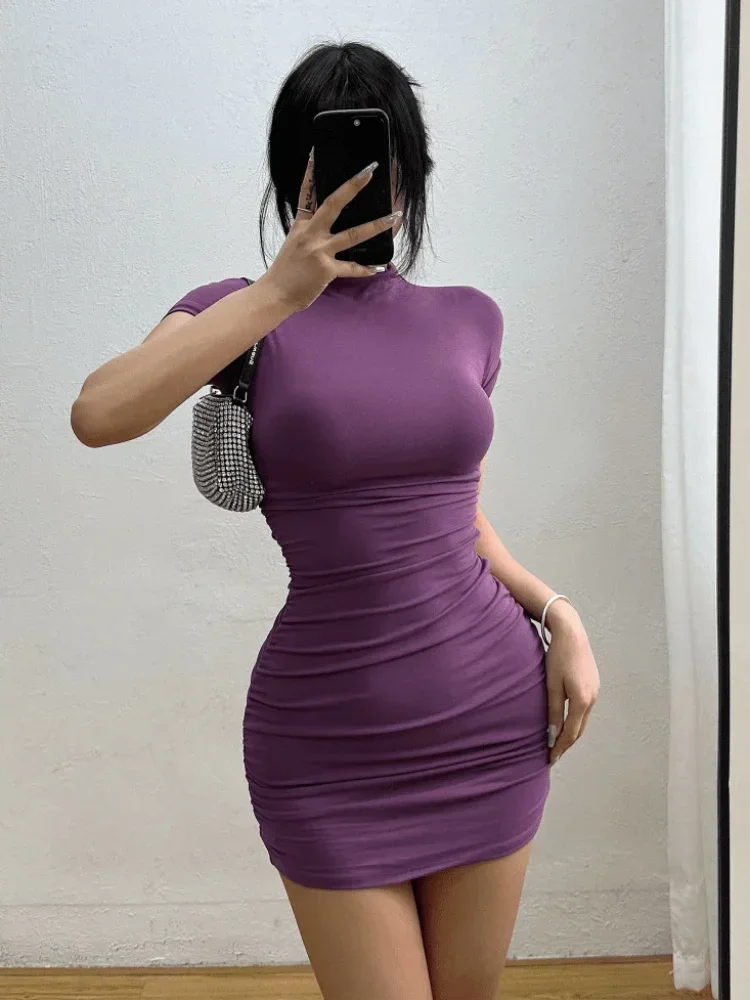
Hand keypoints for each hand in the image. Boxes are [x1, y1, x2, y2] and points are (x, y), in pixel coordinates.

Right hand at [259, 147, 400, 313]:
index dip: (311, 173)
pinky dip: (366, 269)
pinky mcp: (326, 269)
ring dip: (376, 225)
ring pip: (352, 234)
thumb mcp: (294, 245)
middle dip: (353, 186)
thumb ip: (310, 234)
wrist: (275, 295)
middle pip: (334, 204)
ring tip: (394, 217)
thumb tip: (329, 229)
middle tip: (369, 171)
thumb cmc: (285, 272)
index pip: (306, 193)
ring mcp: (319, 251)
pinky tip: (379, 267)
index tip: (317, 153)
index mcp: (301, 226)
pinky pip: (352, 267)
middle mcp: (310, 234)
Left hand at [544, 604, 599, 765]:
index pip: (570, 733)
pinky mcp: (593, 684)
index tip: (550, 758)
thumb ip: (553, 711)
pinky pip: (584, 709)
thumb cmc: (558, 657)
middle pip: (579, 729)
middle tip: (553, 755)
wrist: (571, 632)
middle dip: (566, 743)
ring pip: (583, 720)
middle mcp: (593, 699)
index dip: (560, 747)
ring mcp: (595, 691)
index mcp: (582, 700)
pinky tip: (566, 721)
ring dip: (572, 732)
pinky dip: (576, 719)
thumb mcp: (552, 685)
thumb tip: (551, 734)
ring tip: (557, 741)